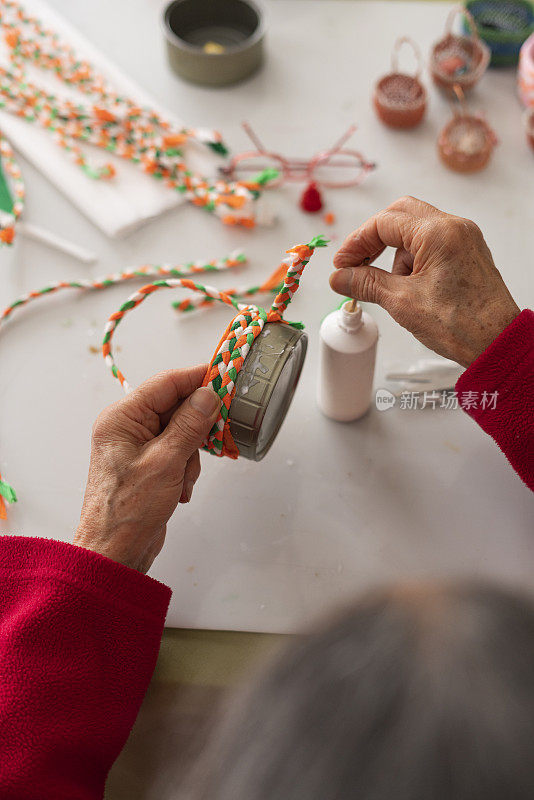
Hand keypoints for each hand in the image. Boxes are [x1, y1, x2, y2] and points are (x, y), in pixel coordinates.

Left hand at [74, 365, 219, 573]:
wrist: (115, 553)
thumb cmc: (127, 510)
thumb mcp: (165, 462)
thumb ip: (189, 425)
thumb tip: (208, 395)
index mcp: (122, 418)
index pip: (165, 383)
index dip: (196, 379)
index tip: (225, 377)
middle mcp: (127, 428)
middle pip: (175, 408)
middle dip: (195, 429)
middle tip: (212, 438)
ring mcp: (137, 447)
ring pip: (181, 432)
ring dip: (190, 456)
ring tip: (181, 479)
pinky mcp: (148, 465)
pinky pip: (177, 453)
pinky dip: (184, 469)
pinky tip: (178, 490)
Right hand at [330, 196, 519, 366]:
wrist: (497, 343)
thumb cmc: (462, 324)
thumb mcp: (402, 302)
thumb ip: (366, 284)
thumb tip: (341, 278)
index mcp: (439, 233)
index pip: (384, 222)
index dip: (357, 243)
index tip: (343, 264)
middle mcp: (454, 228)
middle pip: (401, 215)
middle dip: (374, 239)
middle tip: (357, 263)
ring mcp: (463, 240)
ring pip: (416, 232)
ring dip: (395, 255)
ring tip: (393, 289)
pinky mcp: (467, 254)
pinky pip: (432, 246)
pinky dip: (413, 262)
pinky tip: (410, 289)